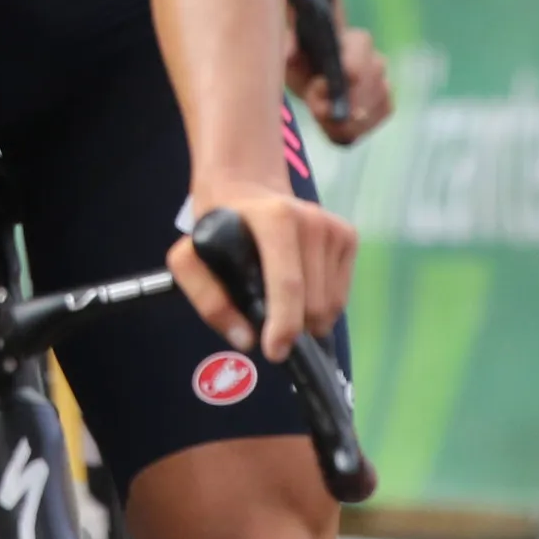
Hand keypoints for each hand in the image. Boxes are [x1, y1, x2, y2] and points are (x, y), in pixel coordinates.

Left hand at [167, 187, 357, 361]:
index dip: (284, 324)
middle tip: (268, 323)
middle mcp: (311, 220)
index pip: (288, 283)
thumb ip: (208, 300)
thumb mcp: (190, 257)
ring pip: (332, 305)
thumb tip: (246, 341)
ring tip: (282, 303)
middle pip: (314, 302)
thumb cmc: (218, 227)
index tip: (275, 352)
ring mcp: (334, 227)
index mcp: (274, 218)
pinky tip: (300, 289)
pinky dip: (322, 305)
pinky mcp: (348, 236)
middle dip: (293, 327)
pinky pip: (341, 294)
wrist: (247, 187)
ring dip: (308, 319)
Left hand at [291, 21, 394, 146]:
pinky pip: (370, 125)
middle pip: (358, 97)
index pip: (353, 72)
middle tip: (314, 106)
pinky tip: (336, 121)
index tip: (315, 86)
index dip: (331, 87)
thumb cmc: (302, 63)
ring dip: (339, 120)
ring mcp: (384, 84)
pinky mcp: (386, 106)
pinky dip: (351, 129)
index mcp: (359, 41)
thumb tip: (289, 54)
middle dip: (333, 108)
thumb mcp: (291, 54)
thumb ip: (287, 48)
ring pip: (363, 115)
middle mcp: (377, 61)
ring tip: (322, 112)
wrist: (315, 76)